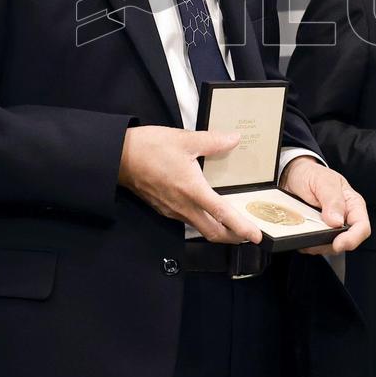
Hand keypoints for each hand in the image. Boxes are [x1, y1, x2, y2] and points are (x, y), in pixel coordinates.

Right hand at [118, 126, 261, 243]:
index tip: (256, 236)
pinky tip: (205, 208)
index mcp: (192, 190)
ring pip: (199, 227)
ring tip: (231, 222)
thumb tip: (234, 139)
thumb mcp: (184, 139)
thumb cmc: (150, 147)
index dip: (241, 227)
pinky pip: (187, 220)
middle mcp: (183, 206)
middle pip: (212, 232)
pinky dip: (202, 220)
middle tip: (248, 234)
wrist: (118, 157)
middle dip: (233, 237)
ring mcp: (171, 210)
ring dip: (217, 229)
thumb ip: (213, 141)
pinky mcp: (163, 208)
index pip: (222, 214)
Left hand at [279, 157, 370, 253]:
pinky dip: (305, 241)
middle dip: (328, 241)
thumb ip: (332, 199)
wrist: (293, 176)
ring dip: (315, 242)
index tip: (337, 243)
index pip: (362, 227)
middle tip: (313, 231)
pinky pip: (313, 246)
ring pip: (327, 247)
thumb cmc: (311, 174)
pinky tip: (300, 228)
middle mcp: (344, 219)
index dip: (352, 239)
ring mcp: (330, 228)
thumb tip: (337, 222)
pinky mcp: (317, 234)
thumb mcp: (323, 181)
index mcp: (353, 204)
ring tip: (305, 224)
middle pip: (344, 242)